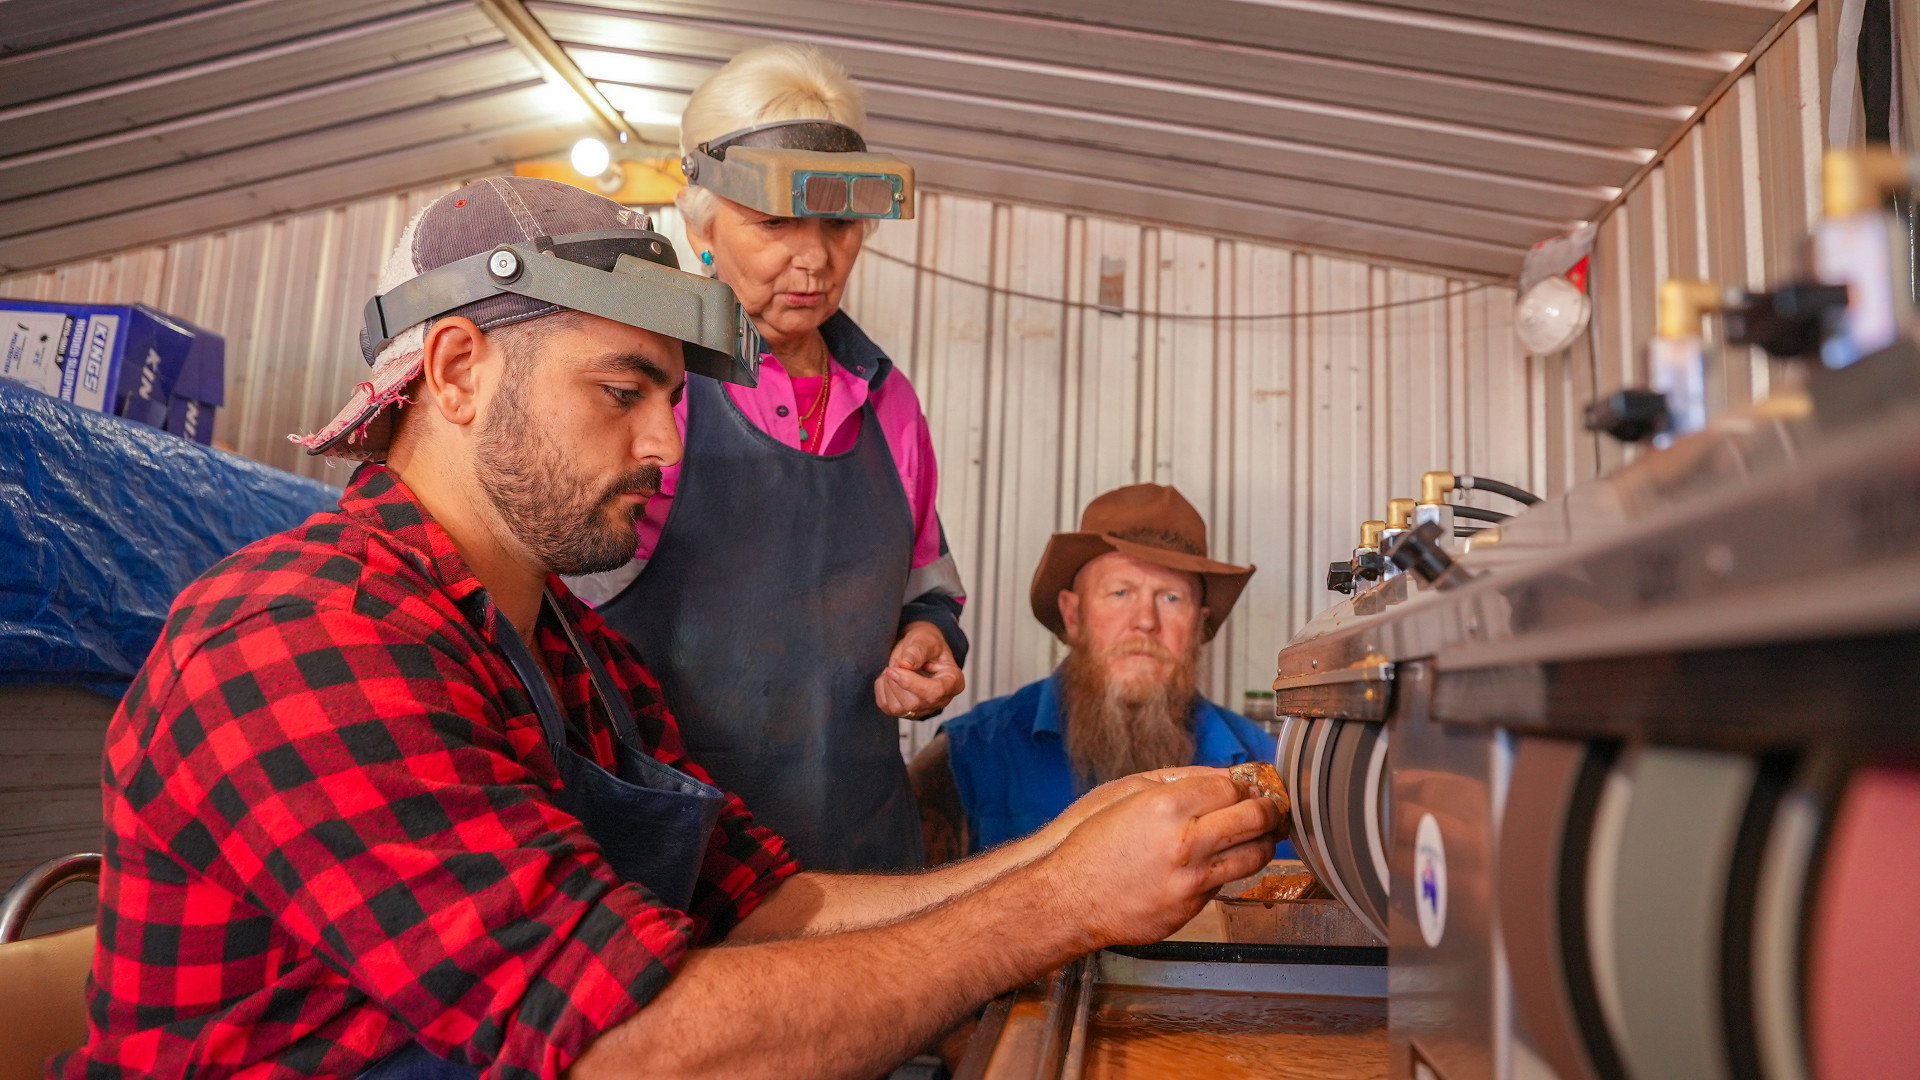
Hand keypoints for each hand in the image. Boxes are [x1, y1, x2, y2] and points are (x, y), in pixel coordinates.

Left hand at [874, 621, 963, 719]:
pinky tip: (889, 677)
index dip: (911, 683)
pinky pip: (887, 708)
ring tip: (894, 668)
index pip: (934, 692)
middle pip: (914, 703)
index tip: (895, 669)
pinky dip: (882, 690)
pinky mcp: (907, 712)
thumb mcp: (925, 640)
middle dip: (897, 683)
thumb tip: (904, 665)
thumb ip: (917, 650)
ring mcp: (924, 708)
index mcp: (954, 681)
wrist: (920, 649)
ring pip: (899, 709)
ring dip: (889, 685)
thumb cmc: (927, 644)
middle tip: (894, 662)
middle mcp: (941, 700)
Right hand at [1035, 771, 1281, 948]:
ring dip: (1263, 842)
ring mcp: (1191, 879)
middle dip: (1269, 809)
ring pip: (1253, 856)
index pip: (1232, 787)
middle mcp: (1186, 842)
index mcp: (1167, 805)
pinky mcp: (1191, 908)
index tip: (1247, 786)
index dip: (1244, 785)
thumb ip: (1179, 780)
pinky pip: (1224, 883)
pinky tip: (1215, 861)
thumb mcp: (1126, 792)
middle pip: (1254, 818)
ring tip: (1260, 834)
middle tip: (1271, 807)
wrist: (1068, 897)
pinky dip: (1226, 870)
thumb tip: (1219, 776)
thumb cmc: (1089, 843)